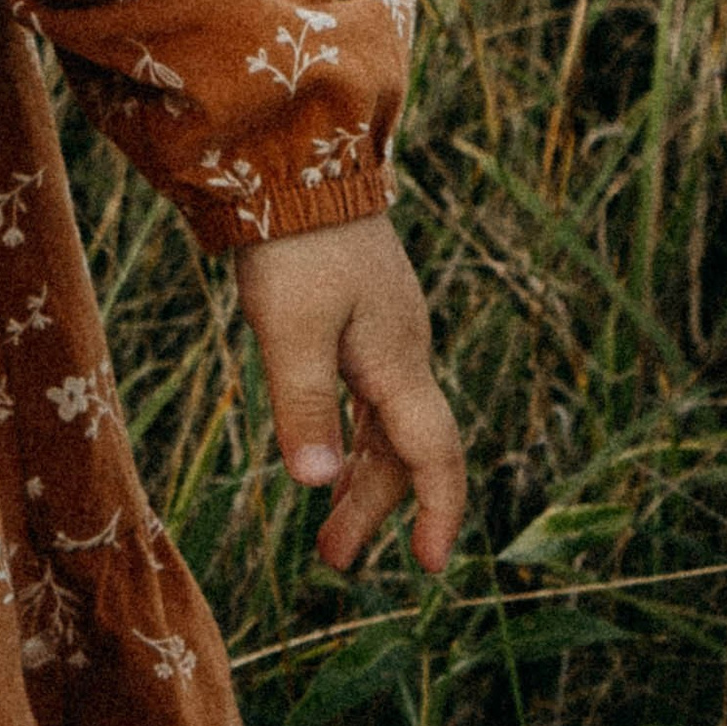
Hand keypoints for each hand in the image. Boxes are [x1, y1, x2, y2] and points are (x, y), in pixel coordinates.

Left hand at [233, 213, 464, 573]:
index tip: (427, 568)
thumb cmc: (295, 243)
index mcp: (398, 360)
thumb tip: (315, 486)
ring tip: (328, 524)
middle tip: (333, 559)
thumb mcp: (290, 327)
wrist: (297, 157)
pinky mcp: (359, 311)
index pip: (435, 455)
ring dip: (360, 475)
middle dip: (375, 507)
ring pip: (384, 422)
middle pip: (402, 448)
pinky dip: (350, 433)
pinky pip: (367, 393)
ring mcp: (383, 329)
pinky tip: (327, 448)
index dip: (436, 513)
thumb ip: (303, 404)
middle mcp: (402, 349)